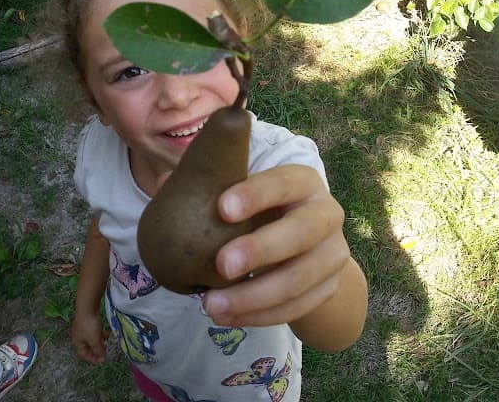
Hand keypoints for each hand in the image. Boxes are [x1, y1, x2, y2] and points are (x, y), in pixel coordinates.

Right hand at [70, 310, 108, 363]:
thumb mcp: (95, 340)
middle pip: (88, 347)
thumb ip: (98, 350)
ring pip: (91, 339)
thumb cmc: (90, 326)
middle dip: (96, 350)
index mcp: (77, 343)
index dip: (93, 359)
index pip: (84, 355)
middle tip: (105, 352)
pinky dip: (99, 334)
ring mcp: (82, 328)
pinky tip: (106, 333)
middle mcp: (78, 337)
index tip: (103, 360)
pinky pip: (94, 332)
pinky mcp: (87, 322)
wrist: (88, 307)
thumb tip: (102, 359)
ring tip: (107, 342)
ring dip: (99, 342)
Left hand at [202, 164, 350, 327]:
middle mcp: (326, 213)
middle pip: (302, 231)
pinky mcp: (329, 288)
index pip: (284, 182)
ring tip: (211, 304)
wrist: (308, 247)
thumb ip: (210, 186)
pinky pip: (296, 307)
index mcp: (302, 181)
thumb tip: (165, 183)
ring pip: (299, 278)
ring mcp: (333, 253)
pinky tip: (227, 316)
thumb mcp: (245, 193)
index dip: (256, 195)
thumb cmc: (263, 211)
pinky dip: (260, 316)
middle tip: (221, 265)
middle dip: (261, 249)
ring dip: (253, 296)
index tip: (222, 208)